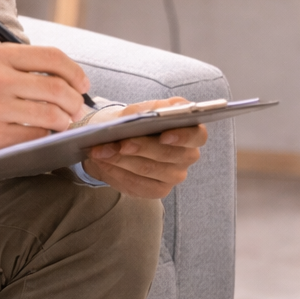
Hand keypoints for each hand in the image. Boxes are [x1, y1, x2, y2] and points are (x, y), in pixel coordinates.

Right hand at [0, 43, 90, 167]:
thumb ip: (21, 66)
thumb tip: (67, 78)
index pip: (52, 58)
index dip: (75, 72)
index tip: (83, 84)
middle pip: (58, 89)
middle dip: (75, 101)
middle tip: (77, 109)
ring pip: (52, 114)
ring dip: (64, 121)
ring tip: (63, 123)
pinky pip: (36, 136)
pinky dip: (47, 136)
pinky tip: (44, 135)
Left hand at [82, 97, 207, 199]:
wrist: (126, 138)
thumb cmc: (140, 121)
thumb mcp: (145, 108)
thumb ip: (145, 110)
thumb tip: (137, 117)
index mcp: (193, 131)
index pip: (197, 136)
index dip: (182, 137)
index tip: (164, 135)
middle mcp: (188, 155)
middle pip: (168, 155)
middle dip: (141, 147)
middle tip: (120, 143)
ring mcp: (175, 175)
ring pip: (148, 169)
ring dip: (121, 159)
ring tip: (101, 150)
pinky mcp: (159, 190)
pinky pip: (137, 184)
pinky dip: (117, 172)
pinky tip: (103, 162)